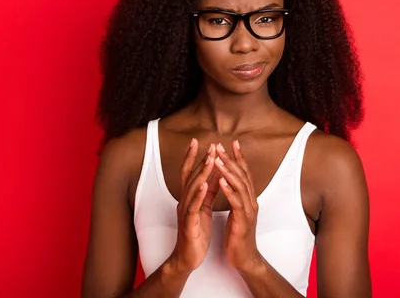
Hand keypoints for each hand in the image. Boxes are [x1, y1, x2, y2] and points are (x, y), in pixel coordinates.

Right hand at [169, 140, 218, 272]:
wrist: (188, 257)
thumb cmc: (196, 233)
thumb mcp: (204, 208)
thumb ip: (209, 192)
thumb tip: (215, 174)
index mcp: (189, 198)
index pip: (189, 173)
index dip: (193, 157)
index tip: (199, 141)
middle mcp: (184, 202)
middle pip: (191, 177)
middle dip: (201, 160)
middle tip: (210, 146)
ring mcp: (185, 212)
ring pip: (192, 189)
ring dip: (201, 173)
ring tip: (210, 160)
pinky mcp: (189, 224)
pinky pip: (193, 207)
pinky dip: (199, 195)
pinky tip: (205, 186)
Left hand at [214, 141, 262, 272]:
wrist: (244, 257)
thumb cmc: (238, 234)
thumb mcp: (237, 211)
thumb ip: (236, 196)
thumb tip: (232, 182)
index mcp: (249, 198)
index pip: (245, 173)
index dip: (239, 157)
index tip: (232, 143)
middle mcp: (251, 201)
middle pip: (243, 175)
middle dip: (231, 159)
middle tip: (220, 146)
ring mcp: (249, 210)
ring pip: (240, 185)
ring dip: (228, 171)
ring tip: (217, 159)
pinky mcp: (243, 220)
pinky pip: (236, 202)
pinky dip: (228, 190)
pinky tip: (220, 181)